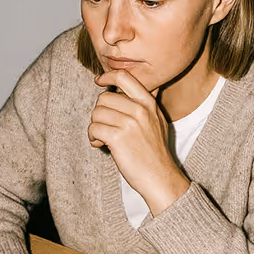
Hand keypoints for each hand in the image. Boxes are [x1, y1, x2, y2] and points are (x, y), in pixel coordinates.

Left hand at [89, 70, 189, 215]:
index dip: (107, 76)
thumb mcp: (159, 121)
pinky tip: (100, 145)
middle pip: (104, 98)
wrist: (160, 177)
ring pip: (96, 113)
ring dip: (95, 127)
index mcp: (148, 103)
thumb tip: (152, 86)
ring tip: (103, 139)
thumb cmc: (156, 152)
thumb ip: (150, 104)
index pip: (124, 77)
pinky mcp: (118, 138)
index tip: (99, 81)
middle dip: (100, 113)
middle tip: (105, 127)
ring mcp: (129, 123)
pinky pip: (94, 128)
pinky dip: (93, 137)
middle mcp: (139, 110)